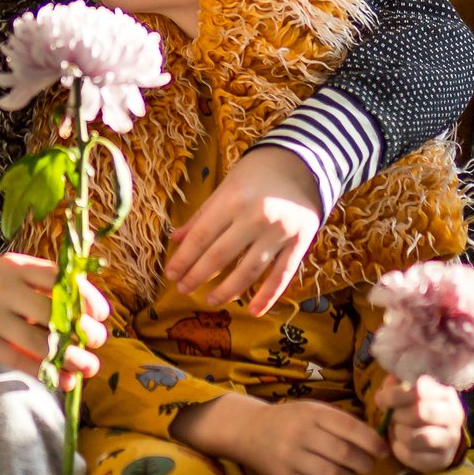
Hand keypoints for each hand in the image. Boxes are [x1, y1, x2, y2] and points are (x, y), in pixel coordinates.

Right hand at [0, 253, 110, 379]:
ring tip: (89, 367)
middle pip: (50, 311)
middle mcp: (1, 287)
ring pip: (38, 341)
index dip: (84, 296)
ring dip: (70, 357)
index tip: (101, 314)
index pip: (57, 278)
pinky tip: (65, 381)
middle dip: (81, 329)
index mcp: (15, 266)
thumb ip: (48, 286)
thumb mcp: (16, 278)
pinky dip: (47, 373)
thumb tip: (92, 312)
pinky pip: (20, 361)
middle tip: (98, 340)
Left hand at [163, 147, 321, 315]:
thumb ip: (202, 216)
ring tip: (210, 300)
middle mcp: (256, 217)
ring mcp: (280, 232)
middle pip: (221, 256)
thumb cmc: (256, 174)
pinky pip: (282, 275)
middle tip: (183, 289)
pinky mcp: (300, 243)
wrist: (302, 163)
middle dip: (198, 276)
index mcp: (234, 200)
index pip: (202, 237)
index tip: (171, 275)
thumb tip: (175, 240)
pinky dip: (268, 296)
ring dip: (227, 291)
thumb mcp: (226, 187)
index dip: (184, 259)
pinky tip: (253, 311)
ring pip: (249, 271)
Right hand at [178, 391, 383, 474]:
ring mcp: (291, 457)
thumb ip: (341, 422)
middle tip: (368, 466)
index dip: (372, 442)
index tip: (383, 451)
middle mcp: (302, 434)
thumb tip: (375, 441)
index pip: (350, 428)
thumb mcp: (313, 410)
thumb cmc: (290, 419)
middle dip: (364, 463)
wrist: (250, 430)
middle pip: (344, 454)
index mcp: (312, 413)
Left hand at [373, 376, 467, 473]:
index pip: (419, 390)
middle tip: (393, 416)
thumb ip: (394, 388)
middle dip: (398, 414)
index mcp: (445, 394)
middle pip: (420, 412)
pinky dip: (399, 450)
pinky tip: (400, 444)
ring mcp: (450, 439)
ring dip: (399, 433)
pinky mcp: (441, 459)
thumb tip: (383, 395)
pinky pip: (413, 456)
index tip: (382, 399)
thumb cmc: (416, 410)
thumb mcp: (407, 393)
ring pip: (417, 437)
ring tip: (398, 429)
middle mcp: (453, 416)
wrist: (434, 439)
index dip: (395, 395)